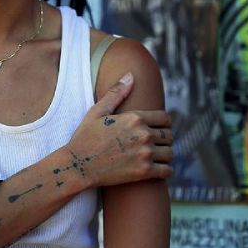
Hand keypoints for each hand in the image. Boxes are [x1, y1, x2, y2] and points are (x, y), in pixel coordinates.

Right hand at [65, 73, 173, 188]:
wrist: (77, 165)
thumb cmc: (85, 137)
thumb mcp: (97, 112)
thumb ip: (116, 93)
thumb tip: (130, 75)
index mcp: (134, 118)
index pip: (165, 118)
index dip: (162, 124)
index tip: (156, 129)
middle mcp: (143, 134)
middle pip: (169, 136)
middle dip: (163, 140)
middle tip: (153, 144)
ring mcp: (145, 153)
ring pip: (170, 153)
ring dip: (164, 155)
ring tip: (153, 157)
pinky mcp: (145, 171)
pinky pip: (168, 170)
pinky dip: (164, 170)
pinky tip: (156, 169)